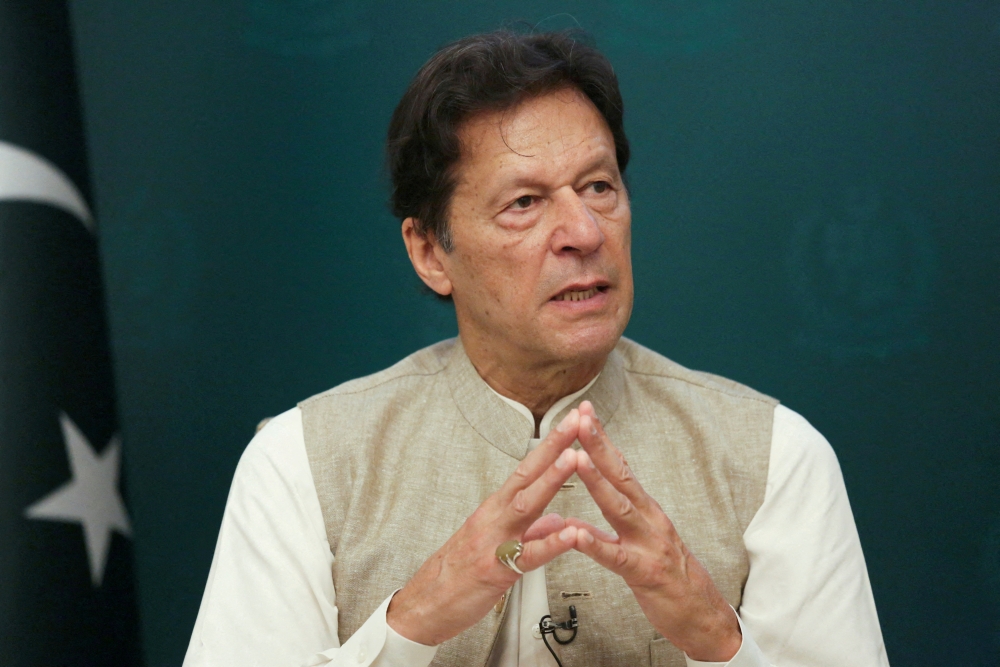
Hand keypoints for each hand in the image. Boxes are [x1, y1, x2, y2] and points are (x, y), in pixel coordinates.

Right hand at [386, 409, 585, 645]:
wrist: (424, 606)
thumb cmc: (459, 574)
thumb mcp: (496, 544)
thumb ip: (531, 530)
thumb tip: (559, 518)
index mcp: (496, 509)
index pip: (528, 469)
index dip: (551, 445)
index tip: (572, 422)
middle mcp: (494, 517)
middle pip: (528, 475)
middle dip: (554, 447)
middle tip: (577, 422)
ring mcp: (493, 541)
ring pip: (527, 505)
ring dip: (552, 480)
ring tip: (574, 459)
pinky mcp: (495, 570)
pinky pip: (528, 556)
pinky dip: (550, 543)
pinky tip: (569, 533)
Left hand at [569, 401, 741, 661]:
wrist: (702, 616)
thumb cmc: (666, 579)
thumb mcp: (634, 548)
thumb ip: (603, 531)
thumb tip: (571, 520)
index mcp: (644, 510)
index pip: (620, 467)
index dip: (601, 439)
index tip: (584, 412)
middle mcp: (649, 519)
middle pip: (620, 475)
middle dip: (598, 445)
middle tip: (580, 418)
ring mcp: (649, 544)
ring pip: (618, 508)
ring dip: (596, 481)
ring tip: (575, 458)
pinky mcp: (644, 573)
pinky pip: (615, 557)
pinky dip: (594, 544)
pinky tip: (575, 533)